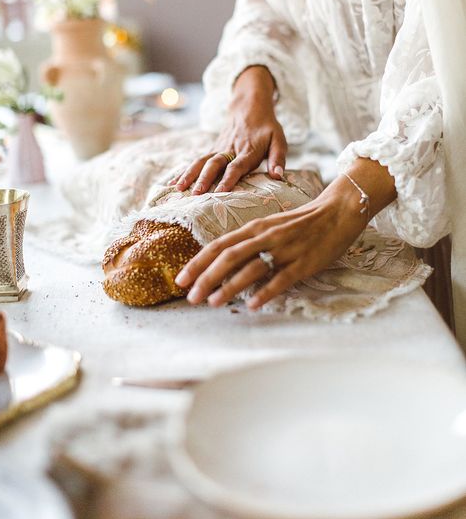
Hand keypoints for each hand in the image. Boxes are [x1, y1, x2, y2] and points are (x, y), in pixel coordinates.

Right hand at [170, 66, 286, 194]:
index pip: (237, 166)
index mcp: (248, 150)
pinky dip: (184, 171)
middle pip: (214, 164)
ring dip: (189, 175)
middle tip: (195, 194)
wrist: (249, 106)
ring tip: (178, 189)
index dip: (229, 179)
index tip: (221, 192)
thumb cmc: (267, 127)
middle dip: (204, 179)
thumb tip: (278, 176)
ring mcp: (218, 149)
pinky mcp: (212, 150)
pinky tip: (174, 183)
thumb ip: (278, 158)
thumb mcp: (279, 139)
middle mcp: (230, 150)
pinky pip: (196, 161)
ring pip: (201, 161)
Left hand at [175, 159, 396, 309]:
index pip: (219, 245)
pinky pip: (281, 279)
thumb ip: (248, 242)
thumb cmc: (300, 223)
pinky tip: (253, 305)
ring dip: (229, 286)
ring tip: (212, 303)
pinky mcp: (302, 263)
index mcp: (254, 227)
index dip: (197, 263)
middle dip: (206, 277)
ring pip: (251, 268)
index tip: (180, 279)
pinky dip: (265, 293)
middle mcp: (265, 237)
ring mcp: (284, 250)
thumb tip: (222, 264)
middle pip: (228, 257)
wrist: (336, 212)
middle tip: (190, 297)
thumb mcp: (269, 227)